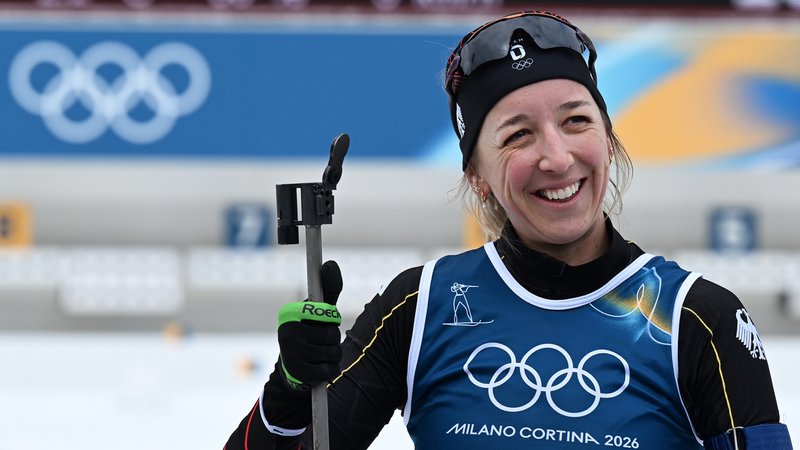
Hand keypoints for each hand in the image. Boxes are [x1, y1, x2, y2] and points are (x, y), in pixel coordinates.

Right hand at [276, 260, 342, 389]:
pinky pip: (329, 370)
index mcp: (291, 312)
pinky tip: (320, 367)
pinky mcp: (297, 372)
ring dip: (333, 355)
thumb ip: (328, 289)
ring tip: (320, 354)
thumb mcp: (318, 311)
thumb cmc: (309, 332)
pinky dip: (330, 369)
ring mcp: (290, 352)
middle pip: (332, 334)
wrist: (293, 368)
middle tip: (321, 342)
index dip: (332, 321)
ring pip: (333, 352)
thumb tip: (330, 263)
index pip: (328, 315)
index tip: (325, 324)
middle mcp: (287, 330)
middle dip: (334, 340)